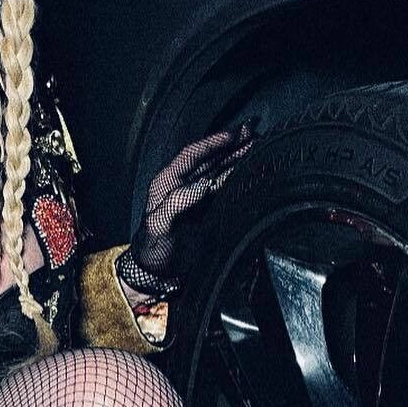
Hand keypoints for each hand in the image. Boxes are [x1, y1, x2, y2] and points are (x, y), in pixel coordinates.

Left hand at [124, 121, 257, 292]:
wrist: (155, 273)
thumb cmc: (152, 250)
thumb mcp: (158, 226)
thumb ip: (176, 203)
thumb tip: (202, 185)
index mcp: (167, 183)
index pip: (192, 154)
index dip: (213, 143)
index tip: (233, 136)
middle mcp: (181, 185)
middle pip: (209, 158)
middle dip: (230, 145)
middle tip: (252, 134)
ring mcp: (194, 196)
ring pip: (218, 169)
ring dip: (236, 157)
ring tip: (255, 146)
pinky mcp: (205, 209)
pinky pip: (222, 186)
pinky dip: (236, 175)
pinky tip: (249, 170)